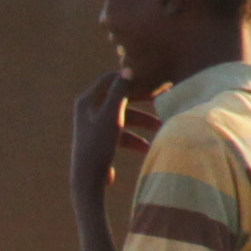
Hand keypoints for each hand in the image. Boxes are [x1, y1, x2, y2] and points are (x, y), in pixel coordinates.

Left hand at [70, 69, 155, 209]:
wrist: (86, 181)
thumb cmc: (98, 145)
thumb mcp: (112, 116)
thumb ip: (120, 92)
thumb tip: (128, 69)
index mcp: (87, 101)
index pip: (111, 80)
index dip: (132, 78)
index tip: (152, 79)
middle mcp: (88, 111)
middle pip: (120, 98)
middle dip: (143, 101)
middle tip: (163, 98)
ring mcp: (94, 127)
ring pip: (124, 118)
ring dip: (143, 123)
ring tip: (161, 129)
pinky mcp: (100, 142)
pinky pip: (121, 135)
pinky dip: (135, 140)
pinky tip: (147, 149)